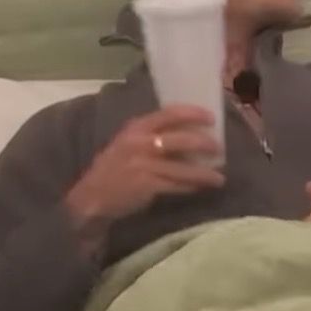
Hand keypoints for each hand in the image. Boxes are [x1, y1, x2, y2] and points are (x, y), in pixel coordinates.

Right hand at [65, 105, 224, 243]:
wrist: (91, 197)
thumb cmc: (114, 169)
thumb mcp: (128, 144)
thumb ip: (152, 137)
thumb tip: (190, 134)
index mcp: (136, 128)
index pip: (169, 113)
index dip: (193, 113)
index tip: (212, 118)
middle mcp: (139, 143)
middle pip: (182, 140)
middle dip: (205, 144)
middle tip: (219, 149)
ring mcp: (143, 165)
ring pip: (184, 168)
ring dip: (205, 174)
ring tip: (219, 179)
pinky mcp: (146, 185)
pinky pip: (177, 185)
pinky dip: (191, 187)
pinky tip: (201, 188)